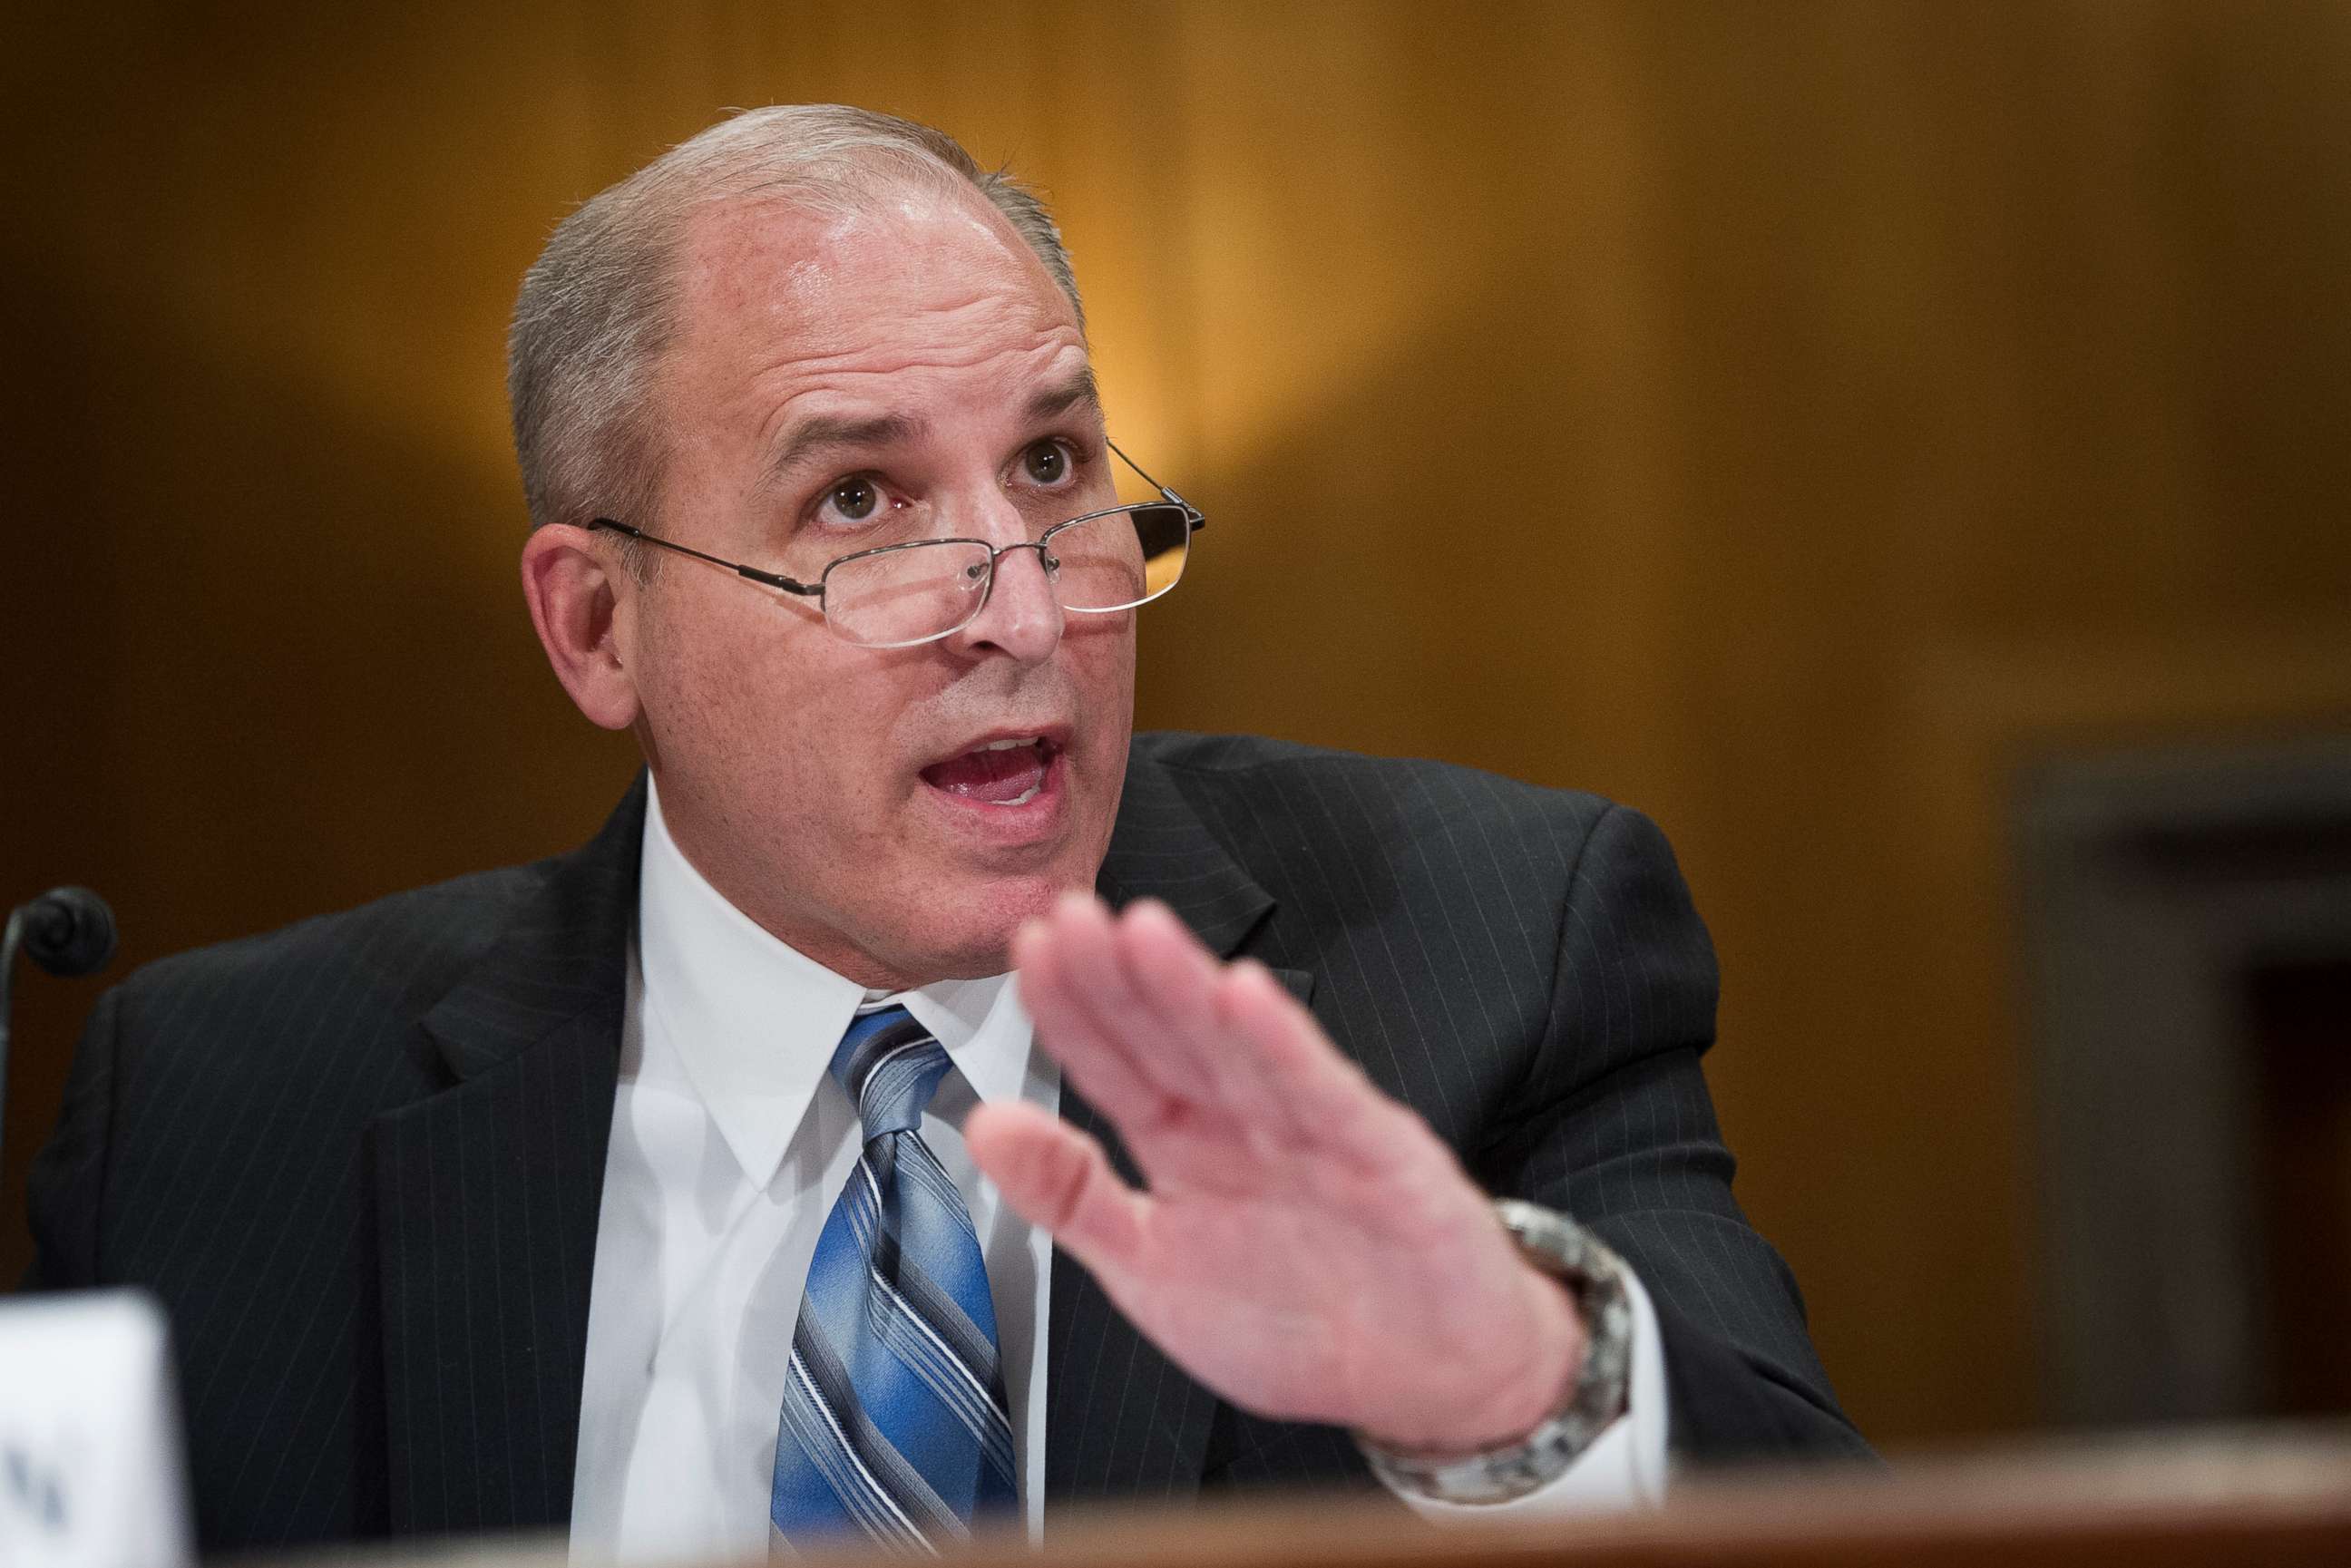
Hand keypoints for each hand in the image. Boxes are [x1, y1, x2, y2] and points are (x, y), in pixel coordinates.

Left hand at [964, 893, 1584, 1452]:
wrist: (1429, 1378)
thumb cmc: (1302, 1322)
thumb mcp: (1151, 1270)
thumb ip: (1070, 1197)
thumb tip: (982, 1126)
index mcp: (1185, 1144)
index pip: (1115, 1062)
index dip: (1072, 1008)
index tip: (1027, 950)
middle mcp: (1242, 1122)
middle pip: (1171, 1036)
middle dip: (1119, 976)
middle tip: (1067, 915)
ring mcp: (1311, 1130)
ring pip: (1238, 1048)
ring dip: (1190, 990)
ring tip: (1140, 933)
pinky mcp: (1379, 1154)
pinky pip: (1324, 1094)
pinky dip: (1285, 1047)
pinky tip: (1247, 1000)